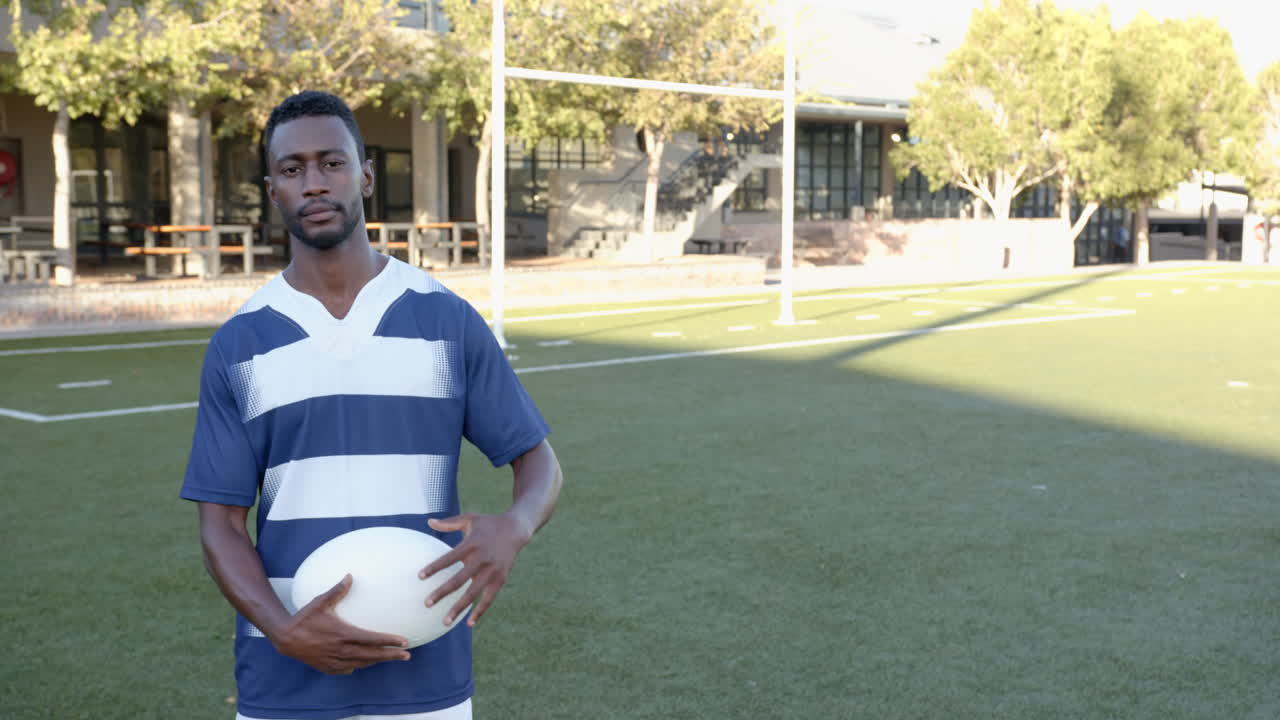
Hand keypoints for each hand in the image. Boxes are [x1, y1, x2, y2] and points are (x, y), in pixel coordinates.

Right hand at [272, 574, 410, 674]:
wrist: (285, 639)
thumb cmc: (304, 618)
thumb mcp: (320, 602)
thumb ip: (337, 590)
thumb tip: (350, 576)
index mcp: (344, 634)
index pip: (372, 639)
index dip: (389, 641)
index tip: (404, 642)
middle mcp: (342, 650)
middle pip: (372, 655)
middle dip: (391, 655)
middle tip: (407, 656)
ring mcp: (335, 661)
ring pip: (362, 664)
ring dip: (377, 661)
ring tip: (391, 658)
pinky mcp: (328, 667)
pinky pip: (348, 669)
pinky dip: (358, 666)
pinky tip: (364, 663)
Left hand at [420, 512, 532, 626]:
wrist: (516, 529)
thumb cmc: (488, 524)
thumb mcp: (470, 519)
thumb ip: (449, 523)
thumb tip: (428, 521)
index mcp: (470, 545)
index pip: (448, 558)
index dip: (434, 568)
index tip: (420, 577)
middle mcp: (481, 559)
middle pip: (458, 580)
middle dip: (441, 593)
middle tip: (427, 604)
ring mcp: (491, 571)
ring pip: (472, 593)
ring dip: (458, 608)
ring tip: (445, 621)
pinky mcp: (500, 579)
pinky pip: (489, 599)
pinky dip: (480, 612)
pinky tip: (469, 623)